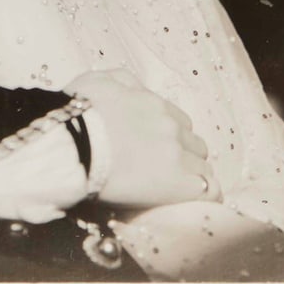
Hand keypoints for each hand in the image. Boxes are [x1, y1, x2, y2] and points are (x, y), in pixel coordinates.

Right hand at [67, 68, 220, 207]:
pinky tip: (191, 203)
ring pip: (203, 167)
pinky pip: (209, 191)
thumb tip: (135, 89)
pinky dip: (205, 196)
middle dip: (184, 155)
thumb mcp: (98, 81)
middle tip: (163, 171)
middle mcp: (170, 126)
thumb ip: (122, 80)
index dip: (171, 137)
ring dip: (192, 176)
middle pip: (194, 144)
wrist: (74, 144)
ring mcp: (177, 154)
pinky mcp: (179, 183)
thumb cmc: (78, 113)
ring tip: (174, 192)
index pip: (180, 122)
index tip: (157, 149)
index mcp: (153, 103)